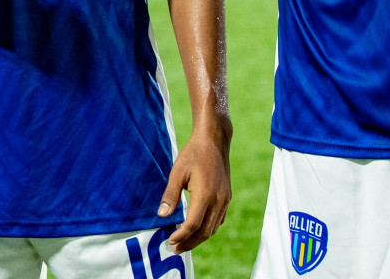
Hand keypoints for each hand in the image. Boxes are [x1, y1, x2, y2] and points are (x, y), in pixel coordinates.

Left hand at [157, 118, 232, 253]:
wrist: (214, 140)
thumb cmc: (193, 154)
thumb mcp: (177, 172)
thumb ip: (170, 195)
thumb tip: (162, 215)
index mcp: (205, 195)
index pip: (193, 224)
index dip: (181, 236)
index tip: (170, 241)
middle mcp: (218, 200)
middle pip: (205, 231)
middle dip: (189, 243)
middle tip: (175, 249)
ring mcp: (225, 200)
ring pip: (213, 228)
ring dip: (199, 238)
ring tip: (184, 243)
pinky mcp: (227, 197)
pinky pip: (219, 220)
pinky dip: (208, 229)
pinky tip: (198, 230)